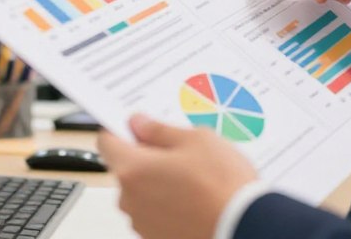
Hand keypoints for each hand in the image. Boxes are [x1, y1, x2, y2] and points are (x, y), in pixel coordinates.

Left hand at [98, 115, 257, 238]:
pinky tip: (196, 196)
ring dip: (159, 180)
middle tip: (180, 148)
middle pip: (127, 167)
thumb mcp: (196, 140)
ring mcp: (142, 222)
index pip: (107, 141)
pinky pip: (155, 211)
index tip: (135, 124)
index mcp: (133, 169)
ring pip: (142, 190)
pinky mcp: (156, 237)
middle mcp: (130, 199)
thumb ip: (160, 130)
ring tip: (195, 175)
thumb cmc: (221, 185)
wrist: (243, 226)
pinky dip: (169, 202)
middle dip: (147, 155)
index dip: (120, 128)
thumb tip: (140, 124)